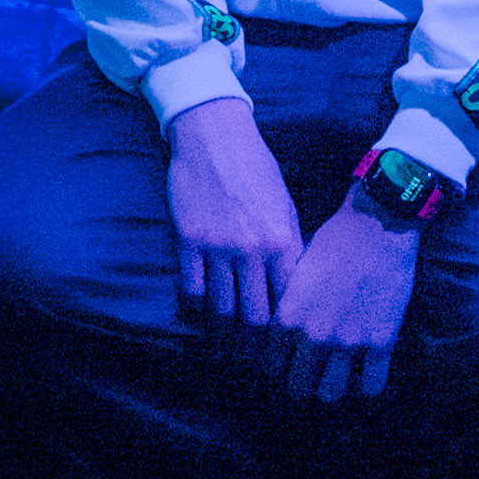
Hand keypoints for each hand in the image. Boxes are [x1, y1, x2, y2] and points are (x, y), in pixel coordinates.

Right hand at [165, 98, 303, 327]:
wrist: (216, 136)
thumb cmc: (256, 168)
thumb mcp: (285, 205)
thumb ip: (288, 247)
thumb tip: (290, 286)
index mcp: (282, 241)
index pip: (287, 301)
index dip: (284, 323)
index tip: (280, 335)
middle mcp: (251, 249)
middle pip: (254, 315)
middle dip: (254, 332)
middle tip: (251, 343)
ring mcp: (217, 247)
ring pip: (222, 308)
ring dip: (225, 321)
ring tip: (227, 326)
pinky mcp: (187, 241)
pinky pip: (191, 290)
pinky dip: (196, 303)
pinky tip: (201, 301)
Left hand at [266, 184, 420, 402]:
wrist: (376, 225)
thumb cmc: (332, 240)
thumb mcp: (296, 272)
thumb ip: (287, 306)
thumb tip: (278, 332)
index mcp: (288, 318)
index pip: (270, 366)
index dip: (278, 364)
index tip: (286, 360)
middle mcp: (314, 336)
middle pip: (298, 387)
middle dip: (302, 381)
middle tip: (311, 371)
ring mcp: (349, 342)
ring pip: (330, 394)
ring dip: (331, 387)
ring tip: (336, 375)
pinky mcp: (381, 342)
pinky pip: (370, 386)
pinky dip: (365, 385)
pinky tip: (364, 373)